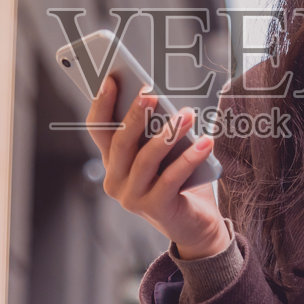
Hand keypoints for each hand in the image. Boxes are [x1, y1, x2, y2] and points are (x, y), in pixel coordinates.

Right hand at [83, 73, 231, 258]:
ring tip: (187, 114)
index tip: (111, 78)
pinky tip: (205, 142)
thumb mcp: (164, 152)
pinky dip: (189, 158)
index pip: (98, 130)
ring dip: (168, 134)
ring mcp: (132, 197)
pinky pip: (171, 178)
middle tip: (151, 93)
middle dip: (134, 115)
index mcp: (112, 162)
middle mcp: (115, 180)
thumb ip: (156, 130)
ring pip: (145, 159)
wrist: (194, 224)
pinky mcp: (155, 208)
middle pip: (120, 142)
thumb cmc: (179, 180)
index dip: (101, 104)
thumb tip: (162, 99)